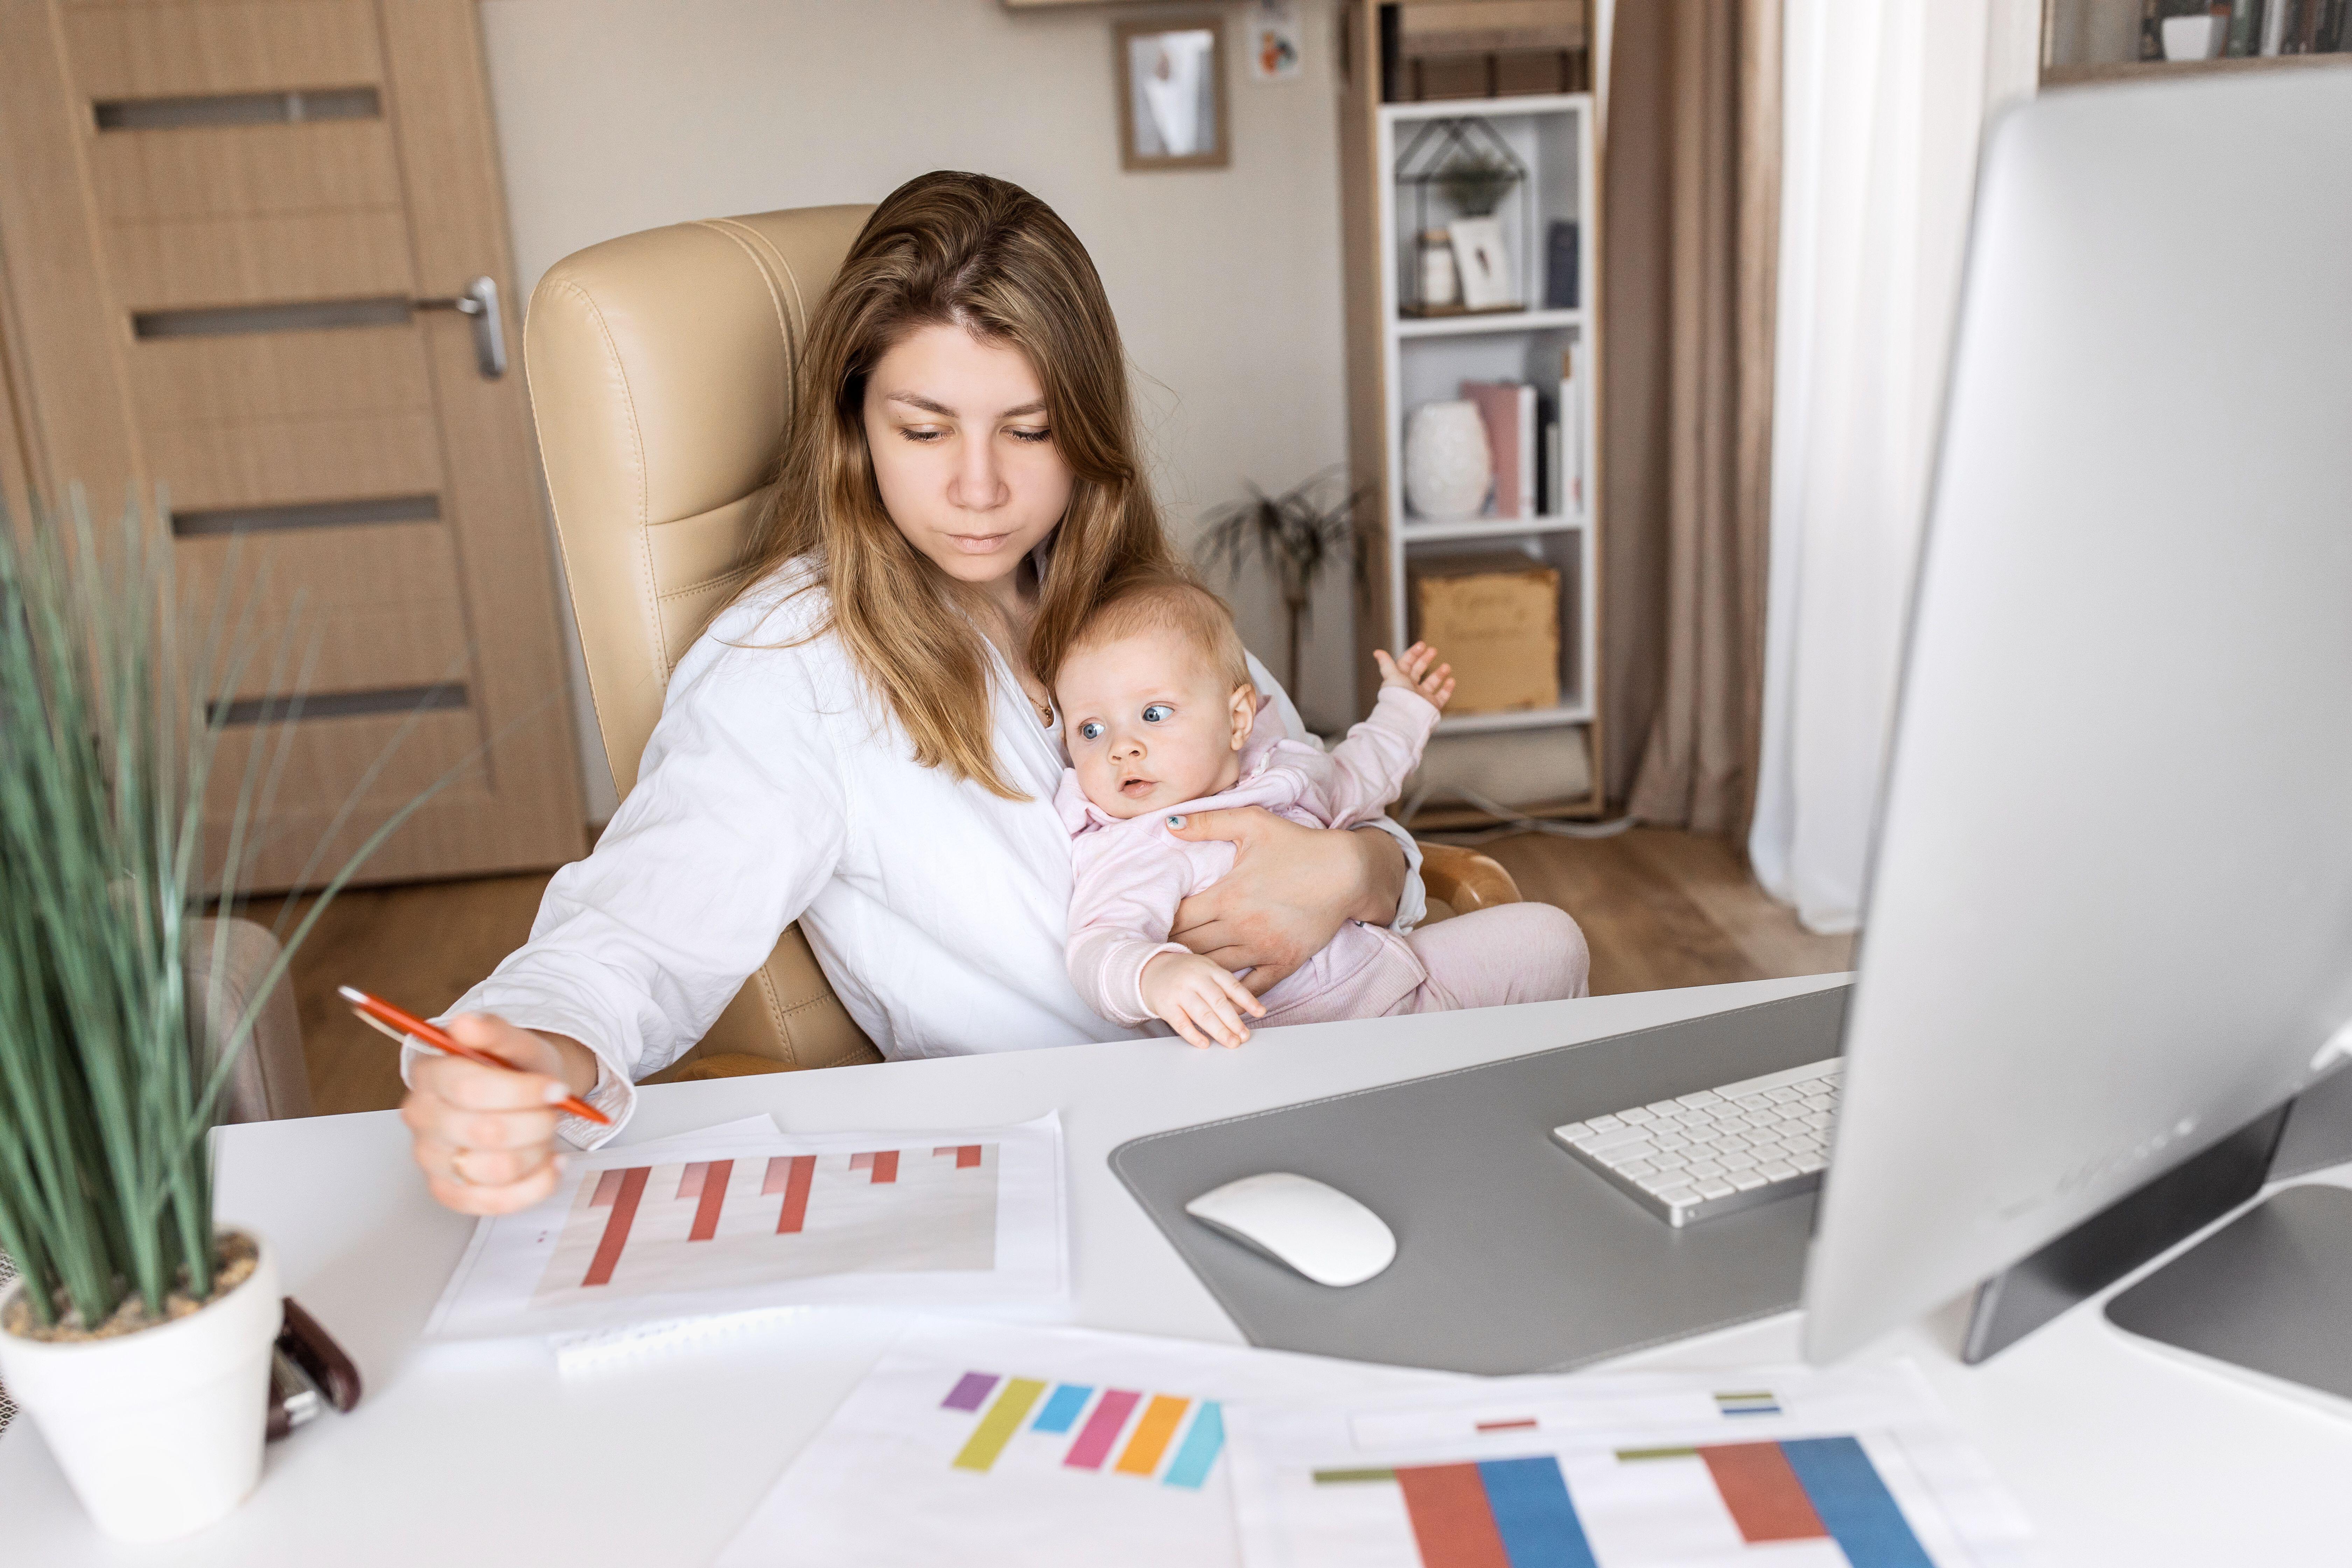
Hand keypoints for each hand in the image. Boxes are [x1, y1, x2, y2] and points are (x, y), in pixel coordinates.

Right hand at [400, 1014, 593, 1215]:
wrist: (520, 1098)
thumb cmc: (514, 1069)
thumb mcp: (515, 1042)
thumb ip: (494, 1031)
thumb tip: (465, 1023)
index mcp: (430, 1075)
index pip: (469, 1088)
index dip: (521, 1092)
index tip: (558, 1089)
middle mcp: (421, 1119)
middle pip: (486, 1132)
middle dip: (537, 1123)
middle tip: (554, 1111)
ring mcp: (432, 1160)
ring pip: (495, 1170)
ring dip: (538, 1151)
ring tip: (546, 1133)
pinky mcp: (450, 1192)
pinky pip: (496, 1203)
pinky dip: (536, 1185)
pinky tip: (552, 1163)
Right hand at [1140, 952, 1266, 1048]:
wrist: (1149, 971)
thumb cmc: (1185, 974)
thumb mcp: (1205, 971)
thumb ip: (1222, 988)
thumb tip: (1243, 1012)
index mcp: (1209, 969)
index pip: (1231, 985)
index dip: (1247, 1000)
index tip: (1260, 1012)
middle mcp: (1195, 978)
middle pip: (1218, 1002)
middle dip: (1234, 1021)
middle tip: (1244, 1036)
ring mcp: (1179, 992)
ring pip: (1202, 1014)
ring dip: (1219, 1031)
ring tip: (1231, 1042)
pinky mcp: (1165, 1005)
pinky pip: (1181, 1023)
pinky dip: (1194, 1035)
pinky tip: (1205, 1044)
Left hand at [1169, 808, 1404, 994]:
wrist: (1347, 871)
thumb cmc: (1299, 845)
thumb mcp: (1252, 823)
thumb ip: (1208, 822)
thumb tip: (1169, 824)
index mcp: (1227, 896)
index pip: (1178, 919)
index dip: (1160, 923)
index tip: (1150, 925)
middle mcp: (1241, 927)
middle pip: (1190, 948)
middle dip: (1170, 949)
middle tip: (1155, 953)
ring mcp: (1263, 948)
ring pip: (1215, 971)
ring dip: (1195, 972)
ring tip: (1177, 972)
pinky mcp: (1284, 962)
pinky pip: (1251, 988)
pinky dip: (1232, 994)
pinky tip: (1216, 998)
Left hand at [1374, 641, 1453, 710]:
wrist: (1405, 717)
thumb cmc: (1396, 696)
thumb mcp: (1391, 676)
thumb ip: (1386, 663)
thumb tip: (1377, 652)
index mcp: (1399, 680)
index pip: (1406, 663)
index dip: (1413, 653)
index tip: (1422, 645)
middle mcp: (1410, 688)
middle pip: (1418, 671)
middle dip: (1426, 659)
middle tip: (1434, 650)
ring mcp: (1421, 697)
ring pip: (1431, 682)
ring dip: (1439, 673)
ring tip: (1447, 666)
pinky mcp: (1430, 706)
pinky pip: (1441, 697)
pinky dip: (1447, 689)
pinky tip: (1451, 681)